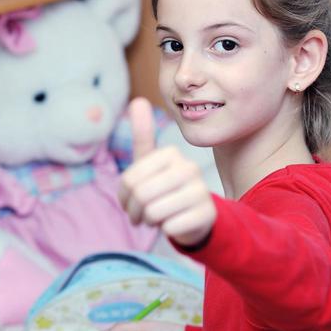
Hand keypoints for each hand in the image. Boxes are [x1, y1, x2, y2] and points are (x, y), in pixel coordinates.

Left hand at [119, 97, 216, 246]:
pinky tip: (174, 224)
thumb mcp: (151, 164)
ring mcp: (201, 191)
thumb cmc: (166, 189)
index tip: (132, 200)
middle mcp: (189, 168)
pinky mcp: (206, 214)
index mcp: (171, 154)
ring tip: (157, 217)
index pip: (129, 180)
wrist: (195, 216)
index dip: (124, 197)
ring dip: (149, 221)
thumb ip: (143, 135)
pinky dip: (167, 230)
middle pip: (141, 195)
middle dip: (135, 211)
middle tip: (142, 214)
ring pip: (154, 212)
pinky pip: (170, 227)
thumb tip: (137, 100)